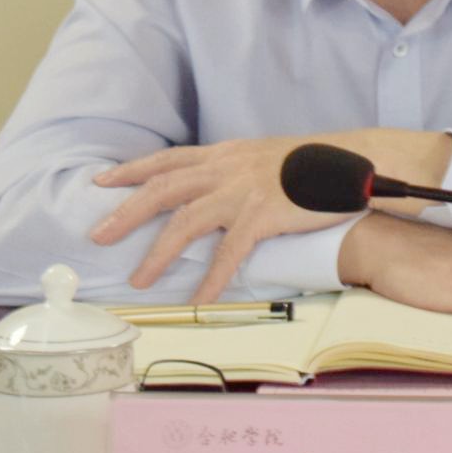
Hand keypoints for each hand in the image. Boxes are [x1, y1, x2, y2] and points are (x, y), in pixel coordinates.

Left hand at [90, 130, 451, 300]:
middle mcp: (227, 168)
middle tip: (98, 235)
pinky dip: (212, 278)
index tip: (101, 181)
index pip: (168, 159)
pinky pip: (230, 252)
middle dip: (127, 212)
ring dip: (158, 252)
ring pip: (186, 221)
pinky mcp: (264, 214)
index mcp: (225, 153)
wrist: (353, 164)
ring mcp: (244, 191)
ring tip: (137, 279)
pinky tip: (200, 298)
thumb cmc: (313, 165)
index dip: (132, 169)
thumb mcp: (264, 158)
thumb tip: (212, 189)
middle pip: (164, 188)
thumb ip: (234, 170)